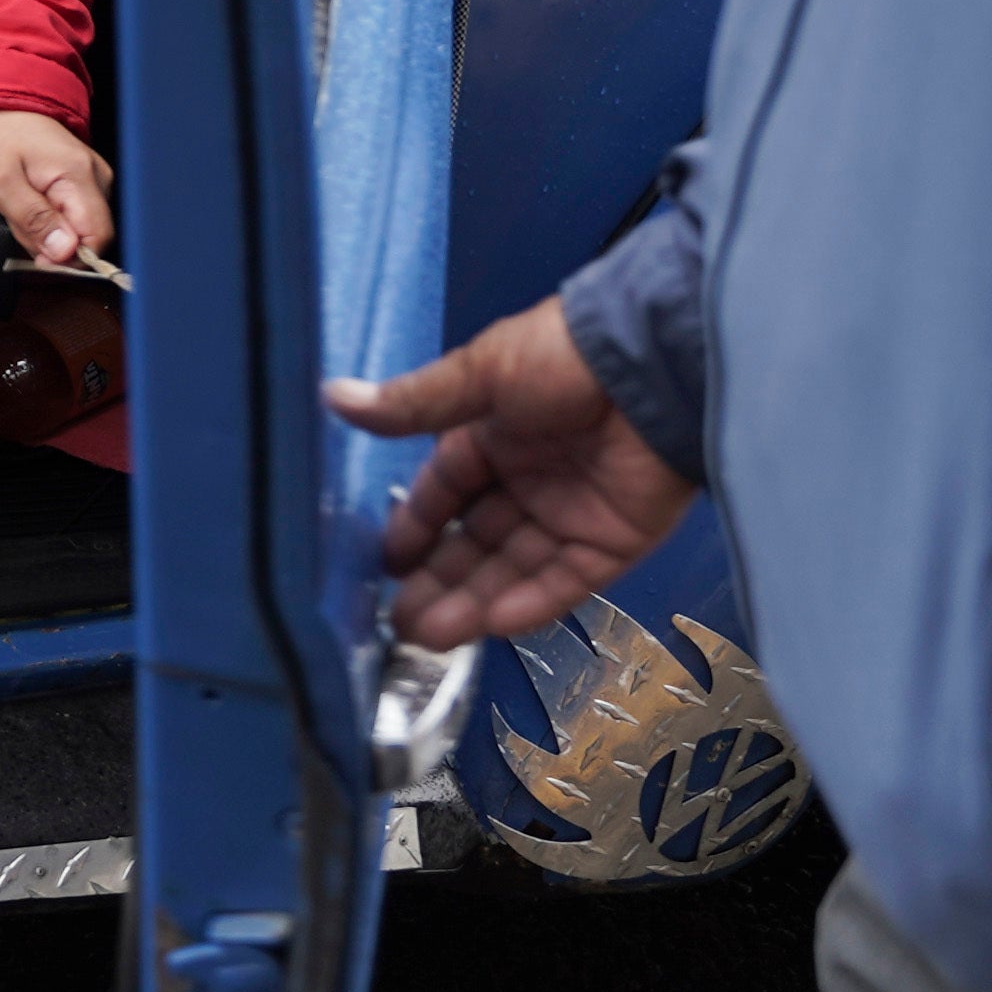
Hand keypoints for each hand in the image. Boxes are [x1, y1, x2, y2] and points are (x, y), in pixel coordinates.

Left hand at [0, 108, 112, 266]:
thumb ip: (32, 220)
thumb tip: (64, 252)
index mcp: (79, 174)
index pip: (97, 237)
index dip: (69, 258)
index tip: (38, 256)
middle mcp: (96, 176)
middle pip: (86, 237)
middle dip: (49, 242)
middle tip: (17, 217)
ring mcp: (94, 180)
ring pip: (77, 232)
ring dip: (44, 231)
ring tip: (20, 205)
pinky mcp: (86, 185)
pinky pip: (72, 219)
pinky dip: (47, 221)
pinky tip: (30, 203)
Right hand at [326, 299, 699, 644]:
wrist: (656, 364)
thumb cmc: (564, 356)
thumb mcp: (479, 375)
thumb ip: (412, 404)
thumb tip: (335, 396)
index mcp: (495, 434)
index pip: (447, 490)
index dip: (418, 526)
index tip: (387, 563)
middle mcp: (531, 478)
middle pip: (477, 541)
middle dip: (439, 580)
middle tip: (400, 621)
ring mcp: (573, 513)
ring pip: (514, 569)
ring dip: (473, 602)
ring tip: (430, 635)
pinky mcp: (614, 540)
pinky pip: (566, 581)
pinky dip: (530, 603)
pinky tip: (491, 625)